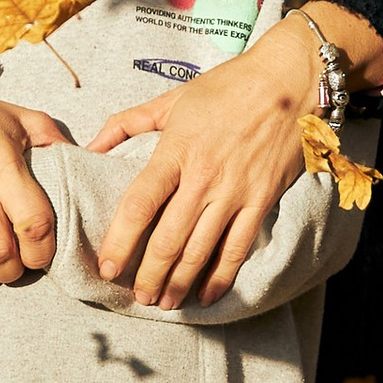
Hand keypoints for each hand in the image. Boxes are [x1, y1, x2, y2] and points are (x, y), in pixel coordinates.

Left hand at [89, 14, 372, 309]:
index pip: (140, 204)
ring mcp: (235, 192)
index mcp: (176, 150)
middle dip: (150, 275)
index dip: (120, 240)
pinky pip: (238, 247)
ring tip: (164, 303)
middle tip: (137, 298)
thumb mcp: (173, 98)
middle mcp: (203, 177)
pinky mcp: (262, 200)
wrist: (290, 79)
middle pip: (169, 238)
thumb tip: (92, 145)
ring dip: (180, 282)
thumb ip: (128, 122)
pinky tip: (206, 295)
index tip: (108, 267)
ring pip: (201, 250)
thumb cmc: (229, 86)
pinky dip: (221, 276)